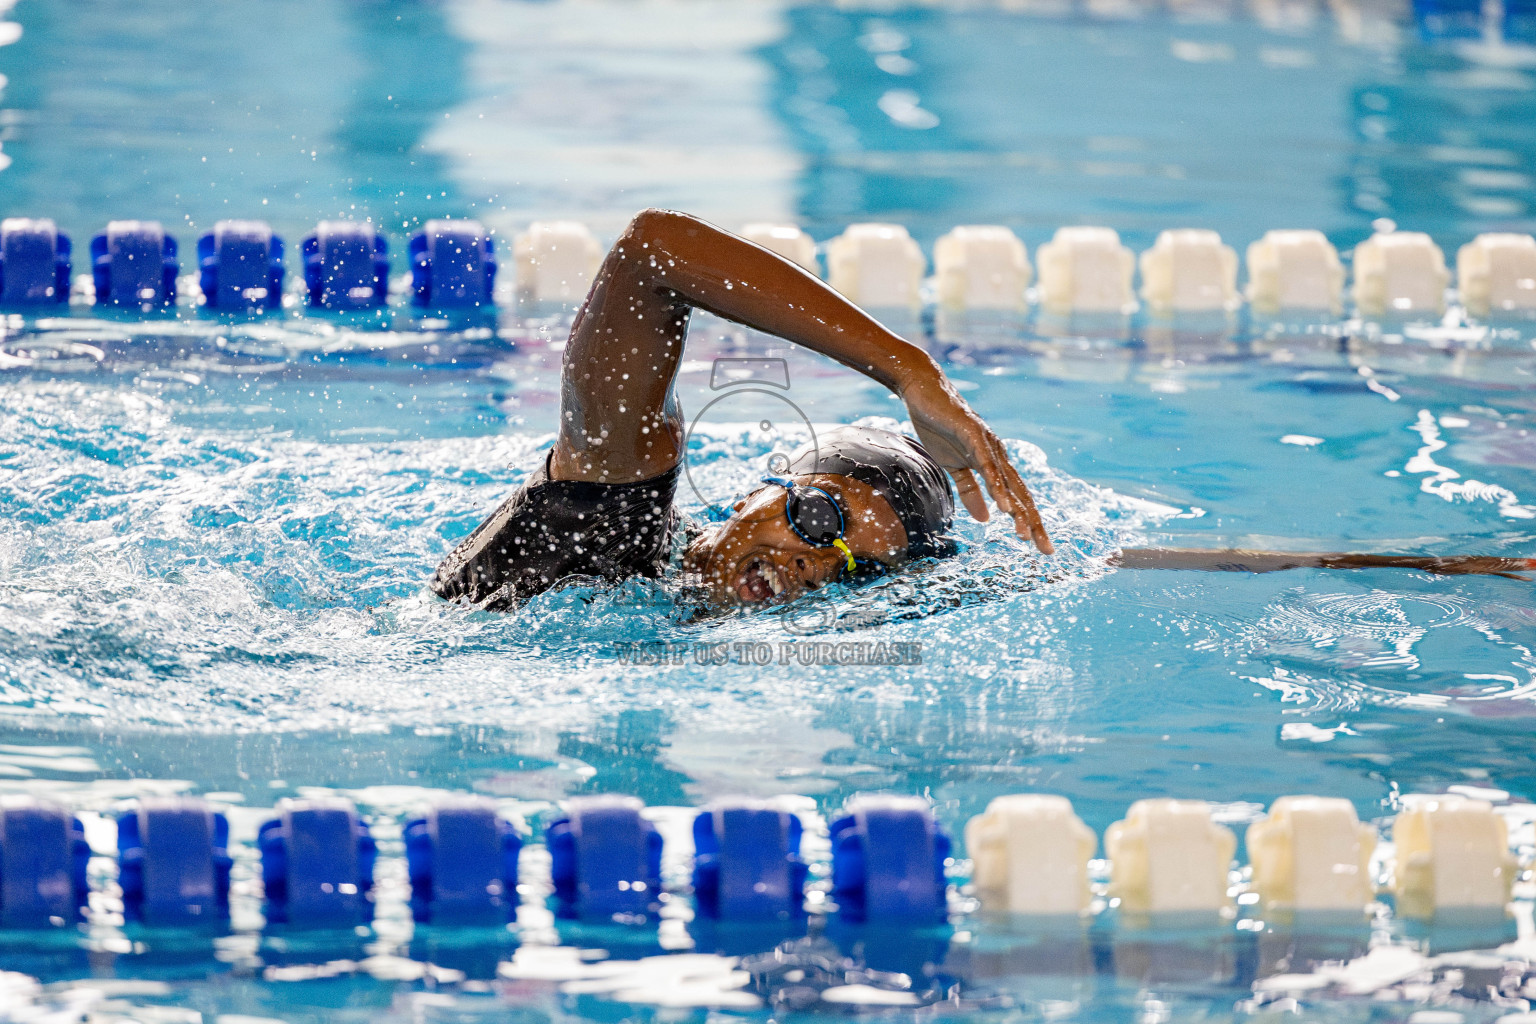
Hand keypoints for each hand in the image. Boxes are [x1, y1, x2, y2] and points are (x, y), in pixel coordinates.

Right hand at [898, 363, 1053, 552]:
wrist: (924, 393)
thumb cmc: (940, 427)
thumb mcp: (953, 466)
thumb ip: (971, 491)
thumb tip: (986, 519)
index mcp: (995, 464)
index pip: (1017, 497)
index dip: (1028, 521)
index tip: (1039, 547)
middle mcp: (999, 455)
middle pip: (1021, 494)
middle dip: (1033, 523)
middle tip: (1046, 550)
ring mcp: (988, 445)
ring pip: (1008, 484)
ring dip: (1017, 510)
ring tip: (1025, 534)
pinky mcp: (974, 436)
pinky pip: (988, 466)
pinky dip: (997, 486)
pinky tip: (1003, 505)